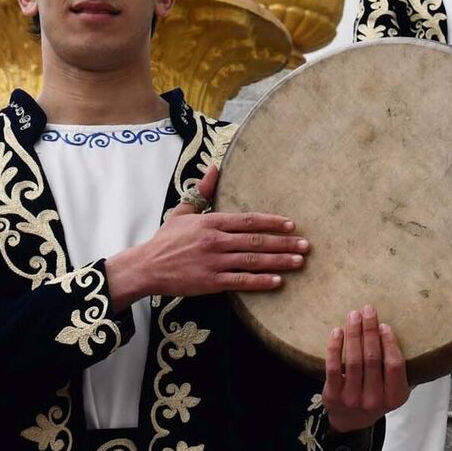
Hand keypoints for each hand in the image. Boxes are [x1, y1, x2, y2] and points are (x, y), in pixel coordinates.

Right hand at [105, 164, 306, 307]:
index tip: (292, 224)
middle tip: (306, 245)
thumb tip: (214, 168)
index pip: (248, 220)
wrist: (145, 267)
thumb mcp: (182, 212)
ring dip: (278, 261)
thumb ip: (201, 192)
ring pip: (252, 261)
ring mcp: (213, 261)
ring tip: (299, 261)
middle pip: (256, 240)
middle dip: (283, 242)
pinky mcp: (209, 282)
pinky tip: (278, 281)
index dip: (272, 222)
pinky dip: (260, 282)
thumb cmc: (166, 240)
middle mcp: (214, 240)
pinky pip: (240, 281)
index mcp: (210, 222)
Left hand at [323, 305, 410, 432]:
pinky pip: (333, 367)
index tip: (384, 325)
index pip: (394, 365)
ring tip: (354, 315)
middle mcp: (374, 400)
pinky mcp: (333, 396)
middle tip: (368, 310)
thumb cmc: (377, 396)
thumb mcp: (395, 389)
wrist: (351, 419)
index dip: (389, 342)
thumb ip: (401, 370)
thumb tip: (411, 334)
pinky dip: (335, 347)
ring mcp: (352, 399)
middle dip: (370, 331)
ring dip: (354, 334)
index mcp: (395, 397)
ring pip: (353, 361)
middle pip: (372, 359)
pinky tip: (337, 332)